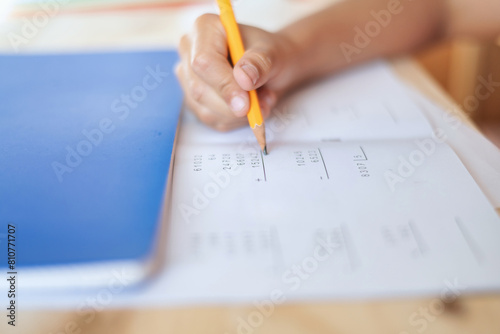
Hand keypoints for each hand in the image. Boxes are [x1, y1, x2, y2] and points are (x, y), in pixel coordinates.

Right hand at [176, 14, 298, 130]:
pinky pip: (211, 120)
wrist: (272, 68)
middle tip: (263, 103)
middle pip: (200, 89)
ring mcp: (188, 78)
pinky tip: (250, 107)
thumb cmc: (270, 54)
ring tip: (262, 100)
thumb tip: (243, 78)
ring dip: (238, 115)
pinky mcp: (194, 100)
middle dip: (234, 105)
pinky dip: (235, 120)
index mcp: (205, 29)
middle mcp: (190, 51)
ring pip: (205, 109)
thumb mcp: (274, 53)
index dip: (224, 85)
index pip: (204, 62)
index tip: (245, 103)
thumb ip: (259, 63)